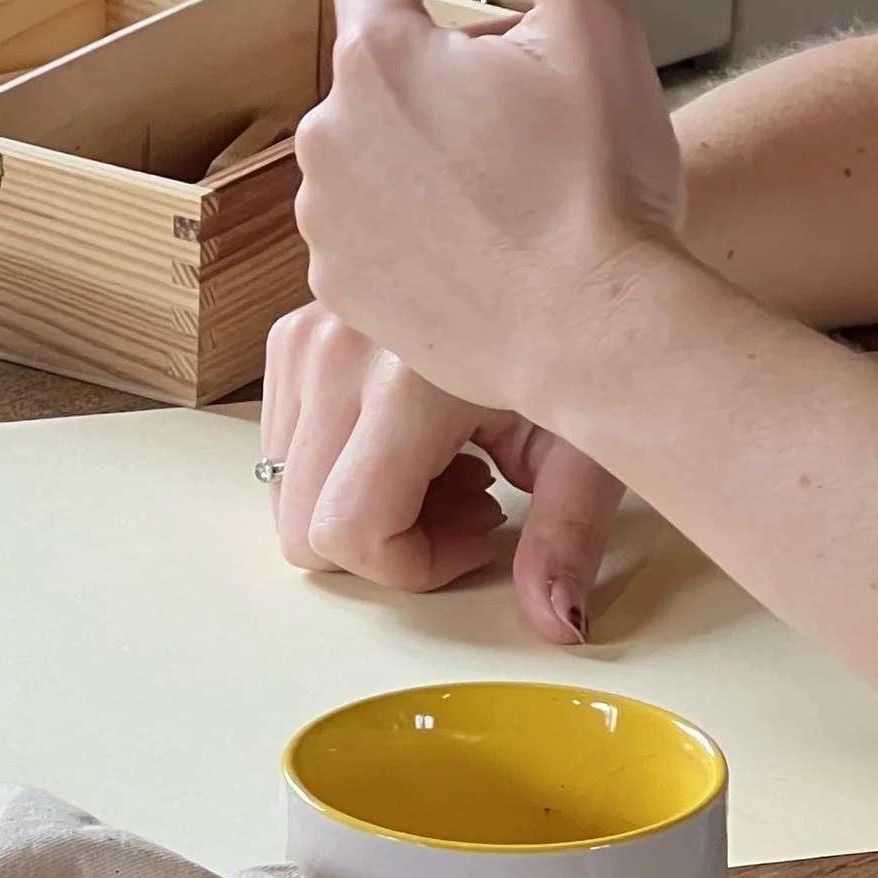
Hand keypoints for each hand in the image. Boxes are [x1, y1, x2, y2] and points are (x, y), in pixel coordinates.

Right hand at [260, 299, 623, 644]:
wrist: (565, 252)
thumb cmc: (587, 342)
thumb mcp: (590, 445)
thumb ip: (565, 539)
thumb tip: (558, 624)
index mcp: (407, 382)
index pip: (350, 530)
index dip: (413, 567)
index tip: (481, 537)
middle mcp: (337, 353)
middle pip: (303, 524)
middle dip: (384, 543)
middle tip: (470, 503)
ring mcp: (307, 337)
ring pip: (290, 489)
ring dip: (363, 501)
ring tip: (449, 463)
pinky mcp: (296, 331)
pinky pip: (288, 443)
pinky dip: (344, 460)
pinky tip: (416, 431)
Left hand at [292, 0, 682, 420]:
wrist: (596, 337)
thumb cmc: (606, 188)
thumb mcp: (591, 21)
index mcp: (382, 53)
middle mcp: (328, 130)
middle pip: (387, 71)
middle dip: (443, 74)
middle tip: (529, 115)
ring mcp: (324, 215)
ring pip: (375, 152)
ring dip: (424, 152)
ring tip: (509, 190)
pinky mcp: (335, 287)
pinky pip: (369, 229)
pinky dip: (410, 225)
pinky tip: (473, 243)